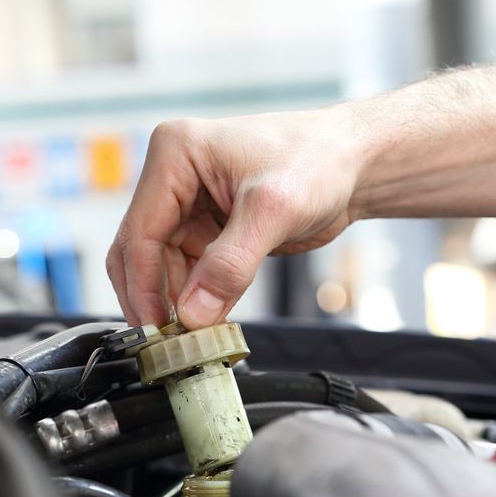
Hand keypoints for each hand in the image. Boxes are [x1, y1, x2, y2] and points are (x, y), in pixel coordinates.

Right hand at [107, 107, 365, 327]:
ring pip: (161, 267)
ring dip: (173, 303)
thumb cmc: (319, 159)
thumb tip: (193, 314)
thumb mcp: (274, 210)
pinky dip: (194, 300)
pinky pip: (188, 272)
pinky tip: (205, 324)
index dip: (144, 284)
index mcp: (176, 154)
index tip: (155, 327)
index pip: (141, 230)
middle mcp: (175, 177)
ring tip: (190, 339)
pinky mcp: (209, 229)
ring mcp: (190, 205)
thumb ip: (230, 265)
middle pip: (141, 251)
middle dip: (151, 297)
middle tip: (166, 342)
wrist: (354, 164)